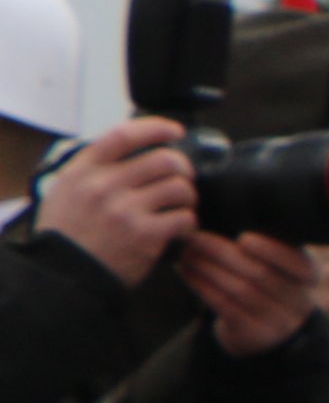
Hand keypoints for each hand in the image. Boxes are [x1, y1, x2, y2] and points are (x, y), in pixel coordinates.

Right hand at [32, 121, 196, 285]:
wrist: (65, 274)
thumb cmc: (69, 233)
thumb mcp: (66, 189)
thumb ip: (94, 167)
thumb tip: (132, 148)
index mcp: (84, 170)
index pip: (125, 135)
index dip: (157, 128)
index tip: (175, 132)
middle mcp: (104, 186)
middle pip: (165, 160)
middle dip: (183, 169)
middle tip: (183, 180)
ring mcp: (125, 210)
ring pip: (180, 188)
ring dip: (188, 197)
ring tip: (180, 207)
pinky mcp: (145, 235)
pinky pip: (185, 218)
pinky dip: (188, 223)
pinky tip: (180, 229)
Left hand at [173, 230, 322, 355]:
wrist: (267, 331)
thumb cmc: (267, 283)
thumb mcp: (280, 263)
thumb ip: (267, 242)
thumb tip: (226, 212)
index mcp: (309, 277)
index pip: (298, 264)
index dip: (272, 251)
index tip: (244, 238)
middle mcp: (298, 301)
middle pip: (260, 274)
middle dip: (223, 252)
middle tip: (196, 237)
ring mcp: (277, 321)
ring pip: (239, 289)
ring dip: (207, 268)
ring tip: (187, 252)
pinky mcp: (252, 334)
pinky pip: (224, 305)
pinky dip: (201, 286)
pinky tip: (187, 271)